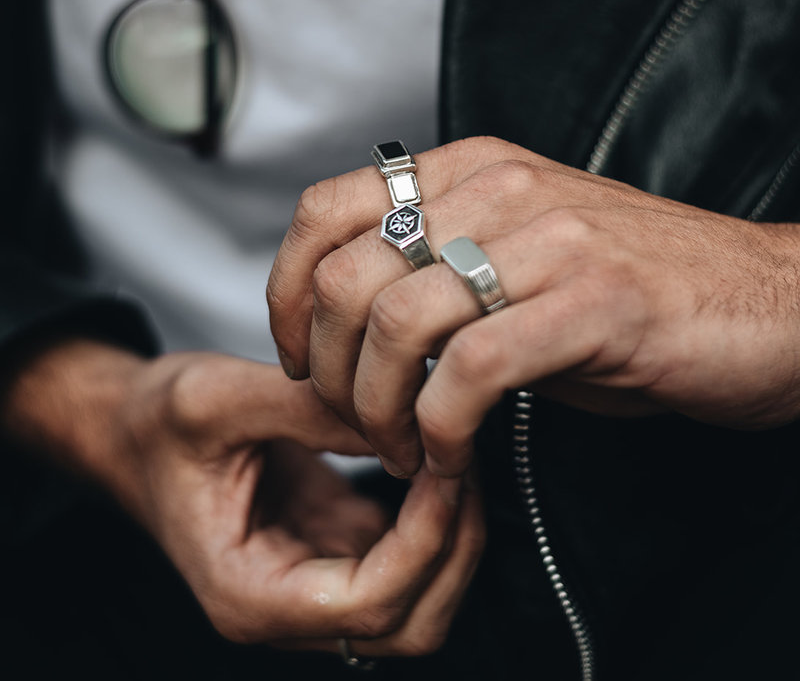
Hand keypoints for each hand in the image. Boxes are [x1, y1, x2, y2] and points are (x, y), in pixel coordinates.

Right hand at [3, 343, 483, 654]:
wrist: (133, 429)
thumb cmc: (159, 422)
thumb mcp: (217, 399)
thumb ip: (308, 409)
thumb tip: (404, 418)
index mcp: (247, 593)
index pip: (368, 606)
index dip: (425, 542)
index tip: (445, 468)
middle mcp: (284, 609)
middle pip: (410, 623)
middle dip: (453, 547)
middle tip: (463, 462)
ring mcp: (312, 585)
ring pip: (418, 601)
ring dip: (452, 536)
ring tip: (453, 456)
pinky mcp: (331, 550)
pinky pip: (403, 558)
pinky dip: (433, 517)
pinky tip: (431, 456)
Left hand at [267, 136, 799, 477]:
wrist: (765, 302)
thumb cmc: (632, 291)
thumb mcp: (516, 259)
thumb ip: (436, 271)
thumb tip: (344, 329)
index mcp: (469, 170)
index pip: (324, 211)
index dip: (284, 293)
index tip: (298, 359)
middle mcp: (498, 188)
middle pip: (343, 275)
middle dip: (326, 371)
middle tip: (358, 422)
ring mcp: (546, 239)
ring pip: (395, 321)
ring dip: (379, 410)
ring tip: (407, 448)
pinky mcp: (594, 299)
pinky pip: (471, 368)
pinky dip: (441, 430)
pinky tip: (455, 456)